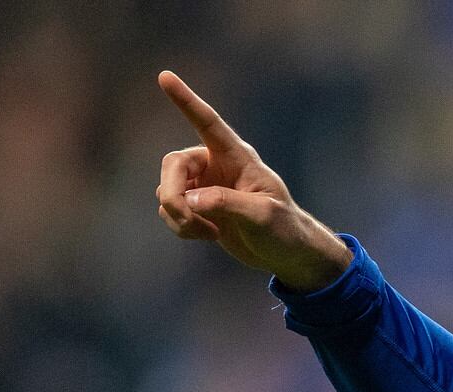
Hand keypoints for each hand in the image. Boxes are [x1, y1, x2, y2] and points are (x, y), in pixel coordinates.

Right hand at [153, 70, 352, 290]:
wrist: (287, 254)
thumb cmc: (284, 229)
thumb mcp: (263, 215)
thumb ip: (227, 203)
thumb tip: (188, 200)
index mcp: (237, 157)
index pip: (207, 123)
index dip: (186, 100)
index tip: (165, 76)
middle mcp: (216, 165)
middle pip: (173, 165)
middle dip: (173, 194)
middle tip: (187, 219)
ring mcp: (204, 186)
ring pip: (166, 190)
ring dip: (179, 217)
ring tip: (208, 232)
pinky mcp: (197, 208)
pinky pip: (169, 211)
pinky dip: (180, 227)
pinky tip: (206, 235)